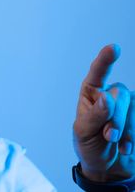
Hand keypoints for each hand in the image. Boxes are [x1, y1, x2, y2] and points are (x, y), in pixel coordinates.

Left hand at [73, 44, 134, 181]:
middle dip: (115, 117)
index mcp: (91, 93)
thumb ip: (95, 115)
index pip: (98, 73)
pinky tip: (127, 147)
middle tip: (109, 135)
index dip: (106, 59)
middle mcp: (110, 94)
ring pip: (133, 105)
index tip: (114, 48)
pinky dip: (134, 135)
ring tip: (115, 142)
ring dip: (126, 128)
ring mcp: (128, 105)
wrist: (107, 167)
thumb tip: (107, 97)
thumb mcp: (85, 132)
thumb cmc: (89, 145)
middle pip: (120, 94)